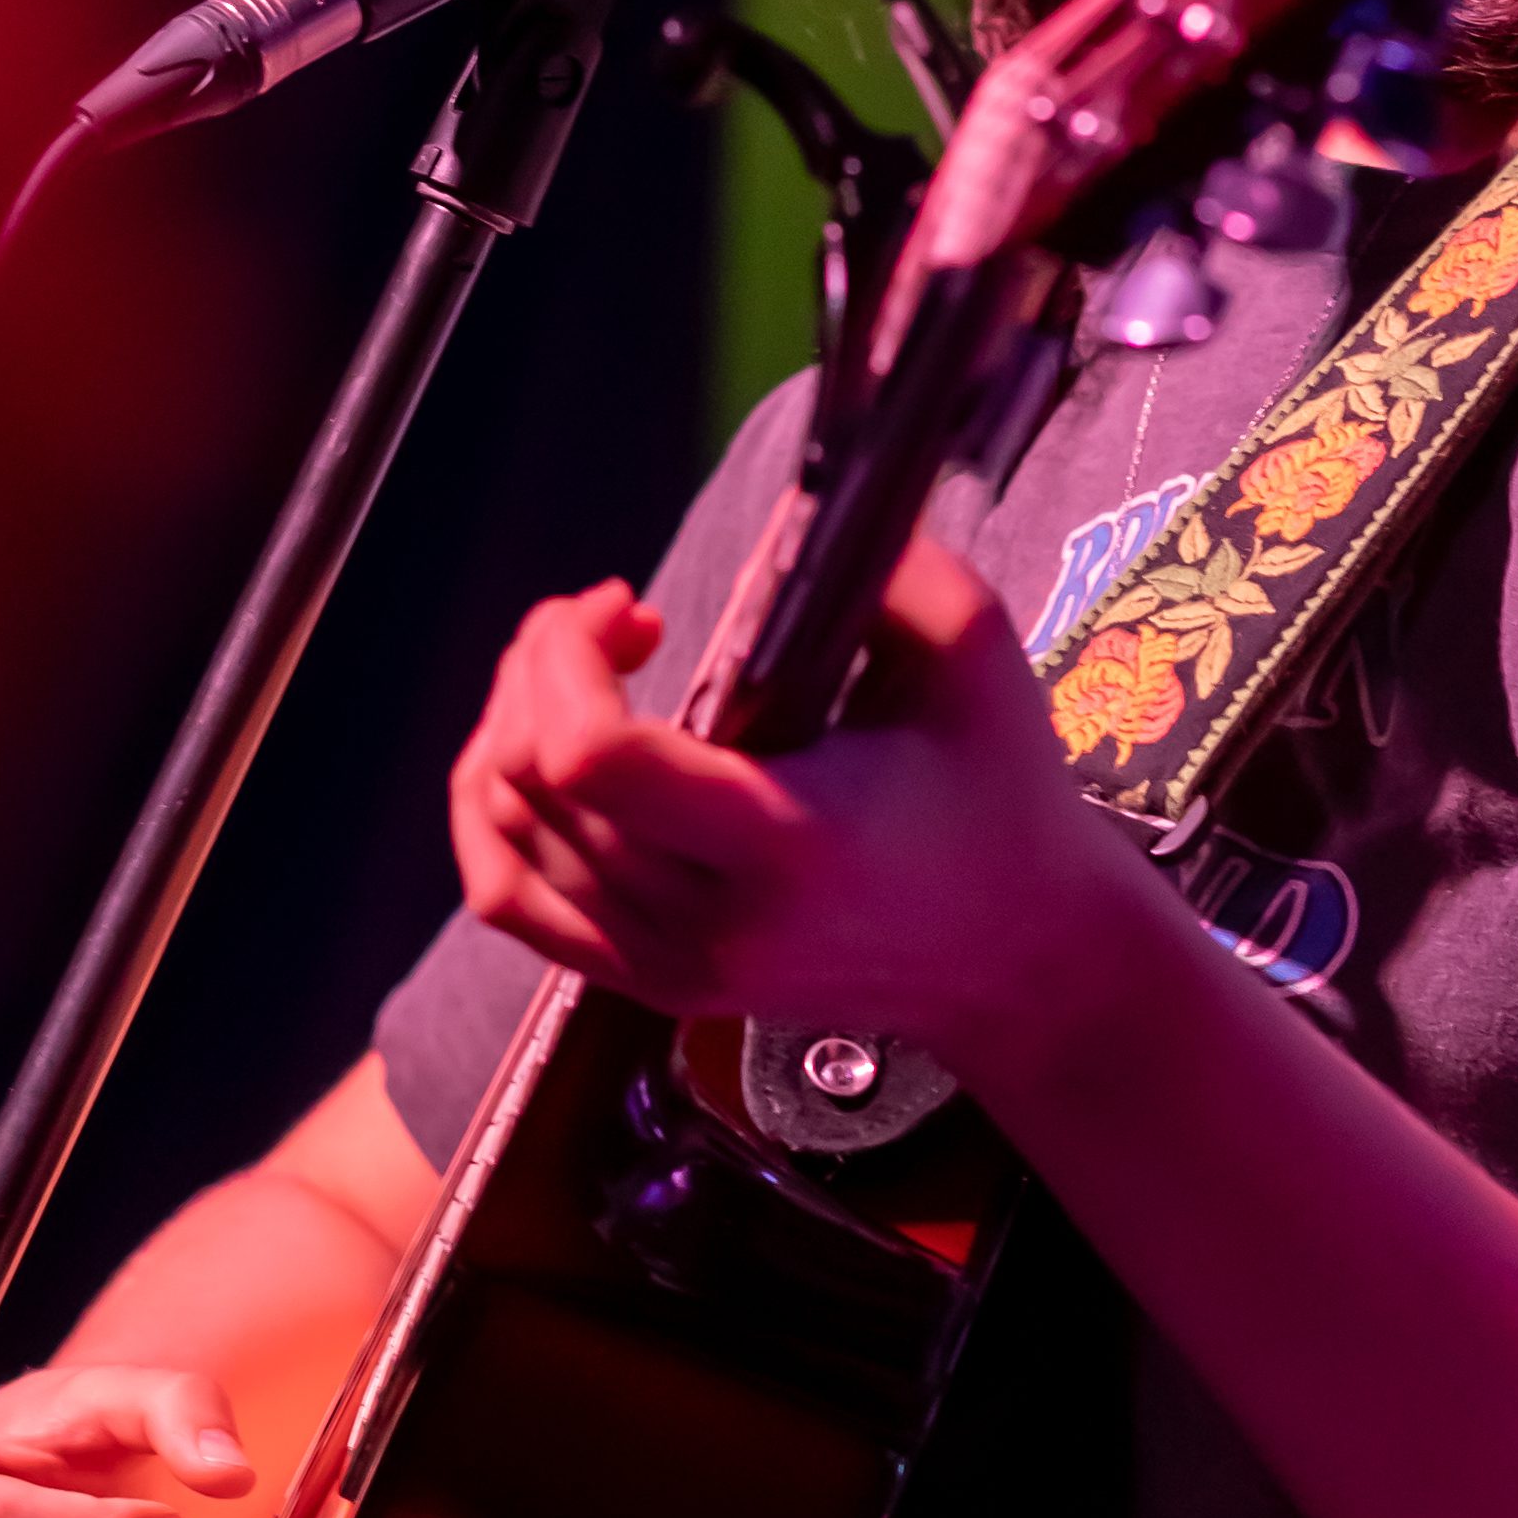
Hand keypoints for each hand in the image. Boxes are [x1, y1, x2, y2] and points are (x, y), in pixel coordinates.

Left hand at [447, 541, 1170, 1073]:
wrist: (1020, 958)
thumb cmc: (1001, 796)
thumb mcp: (975, 650)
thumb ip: (882, 564)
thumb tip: (770, 533)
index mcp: (787, 838)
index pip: (593, 762)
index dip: (562, 659)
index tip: (627, 607)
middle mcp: (713, 921)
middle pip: (532, 786)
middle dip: (540, 666)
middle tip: (616, 618)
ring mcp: (673, 966)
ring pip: (503, 841)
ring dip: (513, 728)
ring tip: (587, 674)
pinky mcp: (654, 984)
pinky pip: (509, 897)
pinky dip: (497, 814)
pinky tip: (548, 754)